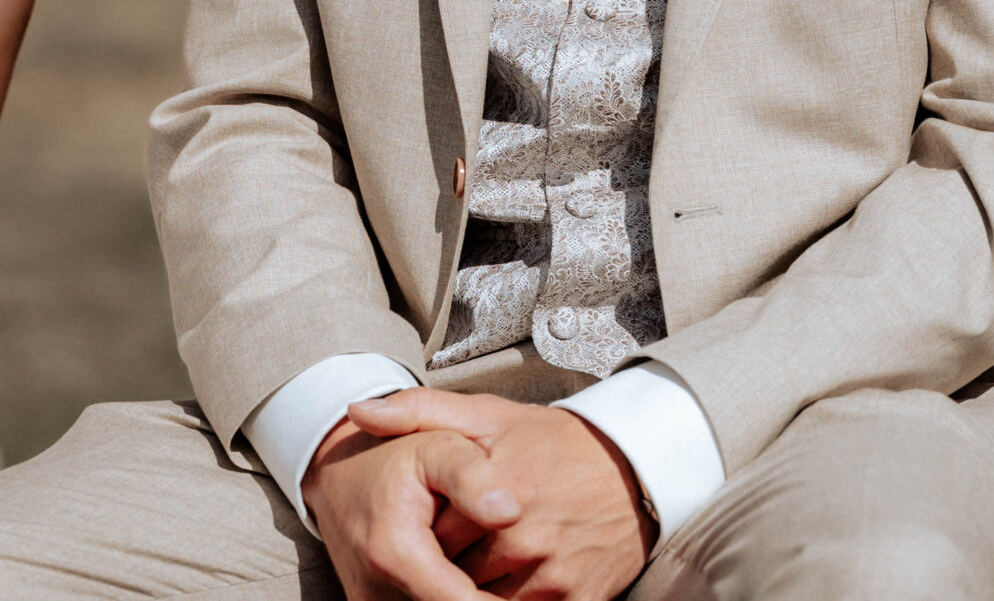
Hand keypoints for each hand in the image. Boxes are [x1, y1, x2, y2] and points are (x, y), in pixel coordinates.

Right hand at [302, 407, 519, 599]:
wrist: (336, 475)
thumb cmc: (396, 457)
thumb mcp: (436, 447)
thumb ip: (471, 477)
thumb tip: (510, 513)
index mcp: (394, 553)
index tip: (527, 586)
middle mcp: (375, 591)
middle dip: (486, 597)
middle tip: (510, 573)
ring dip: (463, 596)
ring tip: (484, 571)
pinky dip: (444, 595)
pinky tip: (462, 578)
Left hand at [345, 390, 653, 600]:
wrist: (635, 468)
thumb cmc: (553, 441)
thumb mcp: (488, 414)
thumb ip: (418, 411)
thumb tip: (357, 412)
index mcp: (499, 489)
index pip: (433, 531)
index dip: (421, 531)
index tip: (418, 524)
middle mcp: (526, 537)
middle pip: (455, 573)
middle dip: (443, 565)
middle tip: (442, 552)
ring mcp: (554, 574)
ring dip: (472, 590)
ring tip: (474, 564)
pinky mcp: (578, 600)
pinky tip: (501, 584)